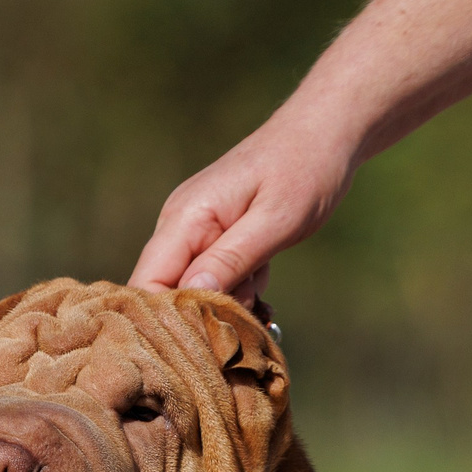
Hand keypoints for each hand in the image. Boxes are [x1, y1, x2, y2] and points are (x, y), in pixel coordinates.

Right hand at [132, 115, 357, 301]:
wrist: (324, 133)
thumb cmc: (305, 170)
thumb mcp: (274, 221)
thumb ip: (231, 259)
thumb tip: (190, 295)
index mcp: (185, 218)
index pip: (148, 283)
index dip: (168, 319)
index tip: (208, 338)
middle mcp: (180, 224)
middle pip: (168, 293)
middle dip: (206, 314)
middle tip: (250, 307)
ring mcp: (196, 230)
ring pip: (195, 290)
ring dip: (230, 302)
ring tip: (263, 284)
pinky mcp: (215, 236)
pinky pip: (215, 279)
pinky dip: (241, 289)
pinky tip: (264, 276)